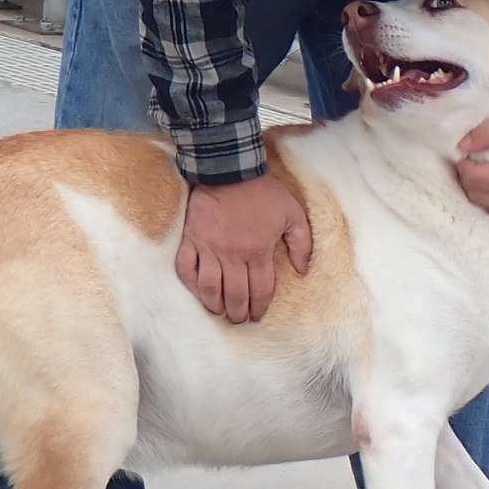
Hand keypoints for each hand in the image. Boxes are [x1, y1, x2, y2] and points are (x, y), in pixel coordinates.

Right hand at [175, 173, 312, 323]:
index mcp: (258, 251)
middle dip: (238, 312)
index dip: (260, 307)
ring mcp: (209, 248)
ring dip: (215, 304)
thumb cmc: (263, 192)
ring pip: (209, 288)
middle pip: (235, 295)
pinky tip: (197, 291)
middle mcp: (233, 255)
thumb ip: (302, 243)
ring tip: (219, 311)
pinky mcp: (191, 239)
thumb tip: (302, 270)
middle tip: (239, 319)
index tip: (258, 315)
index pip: (260, 290)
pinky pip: (186, 268)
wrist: (229, 169)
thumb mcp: (293, 213)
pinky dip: (190, 283)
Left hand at [457, 109, 488, 219]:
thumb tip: (461, 148)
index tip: (465, 154)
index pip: (472, 179)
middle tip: (472, 162)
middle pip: (476, 196)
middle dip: (468, 179)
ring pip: (488, 207)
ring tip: (482, 173)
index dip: (463, 165)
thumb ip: (483, 135)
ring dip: (479, 192)